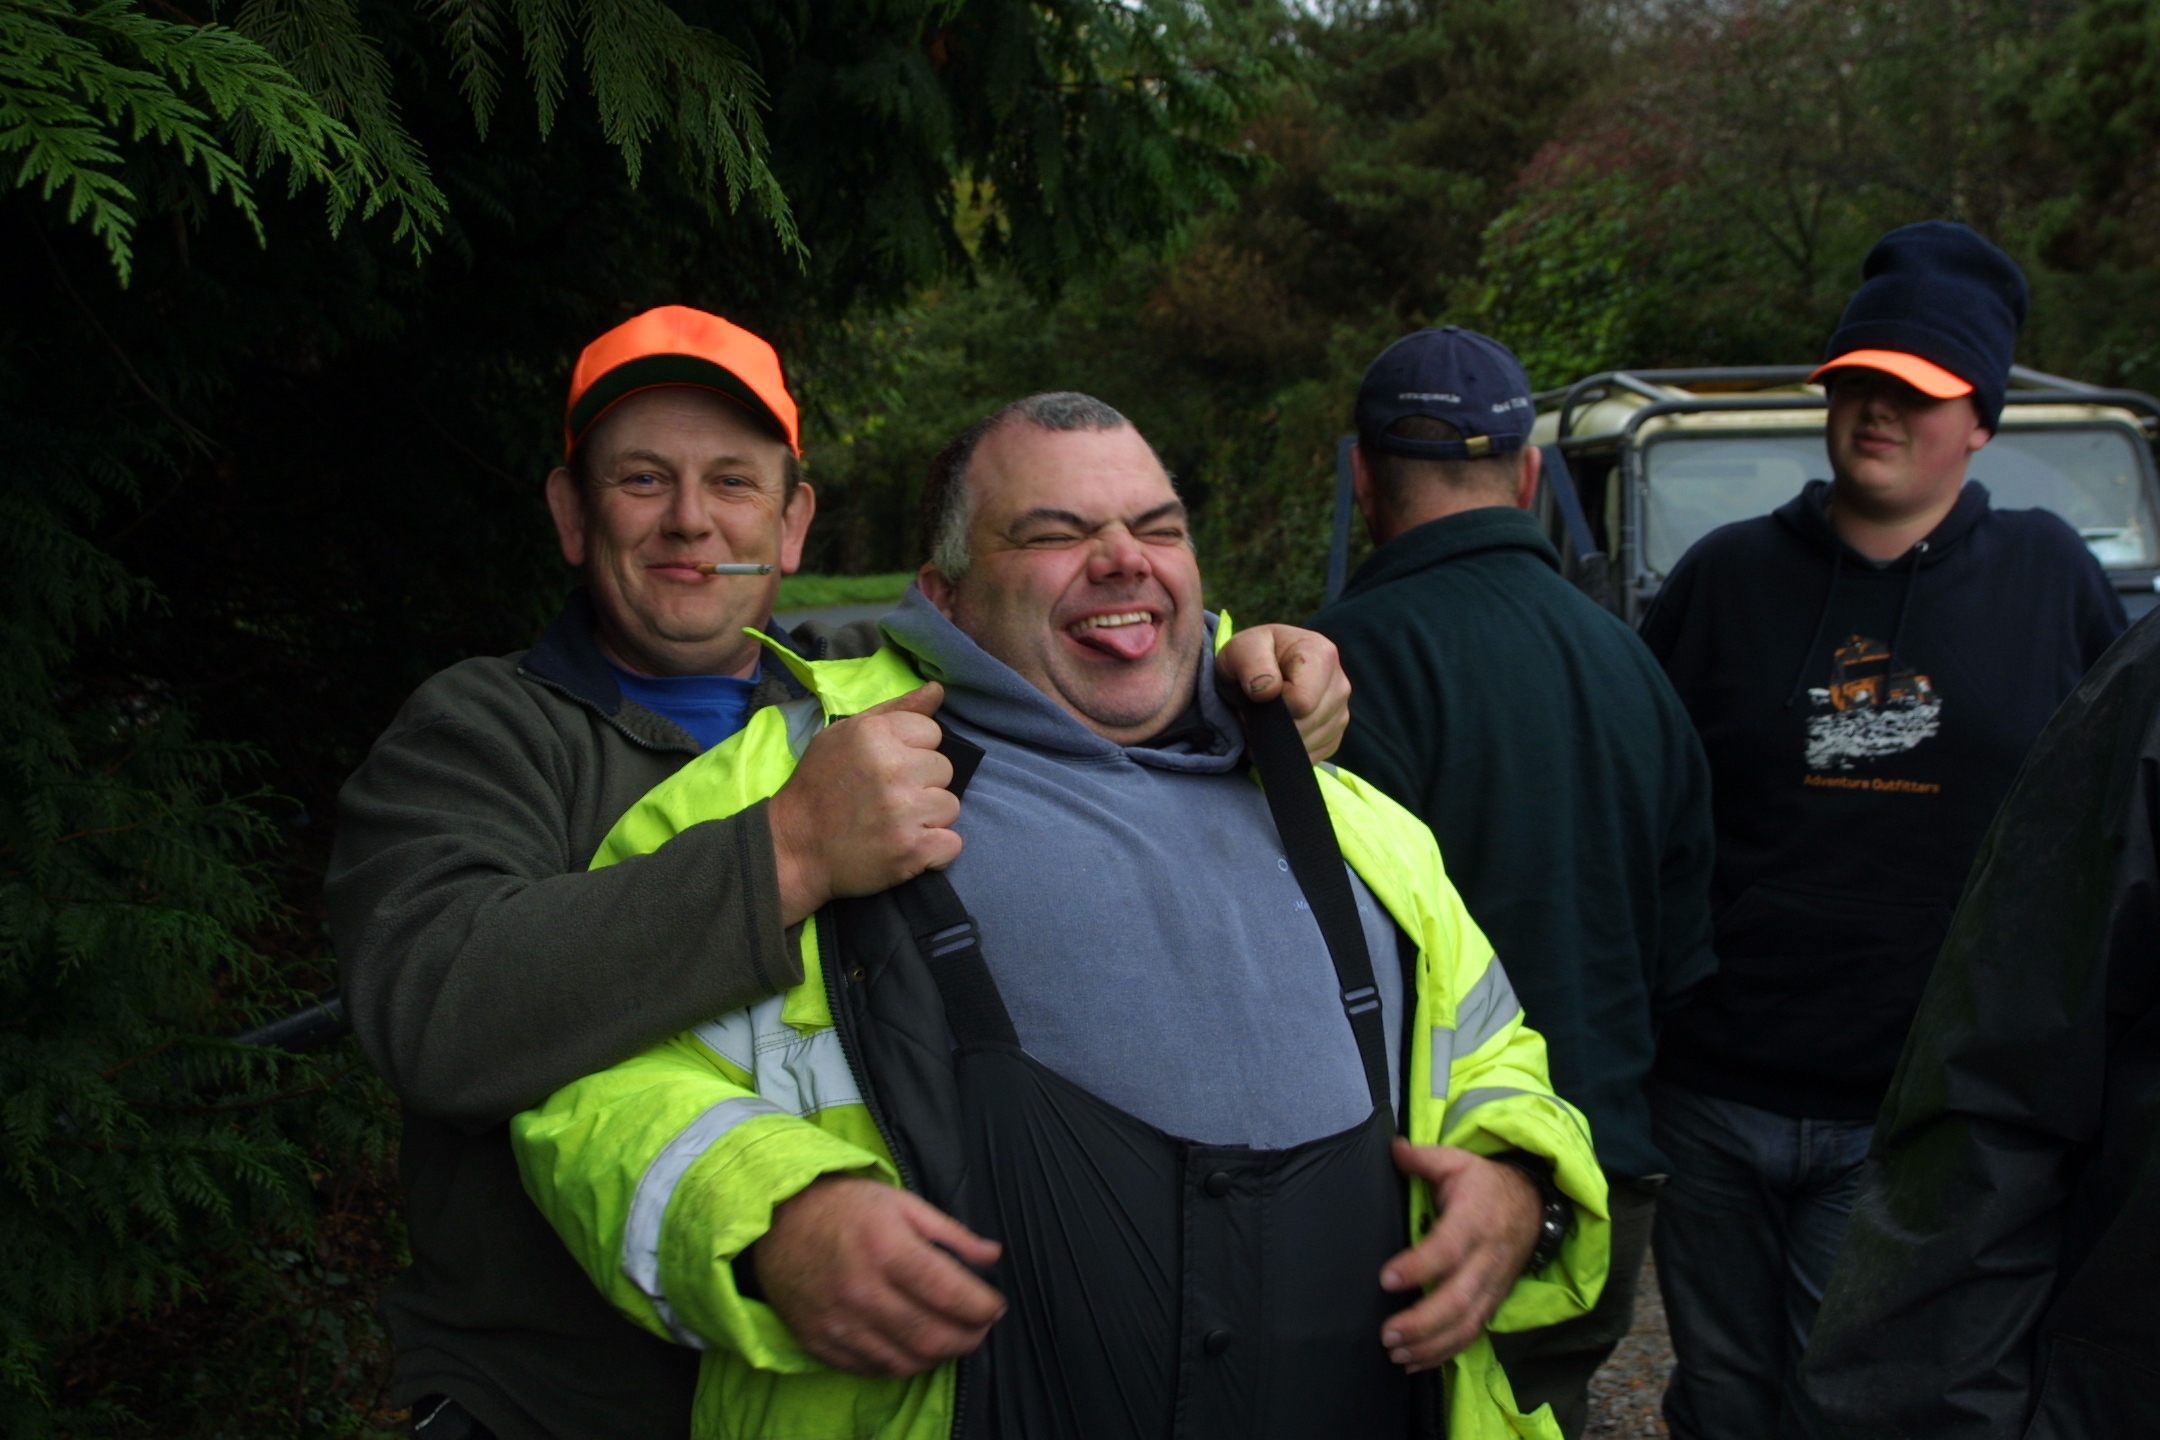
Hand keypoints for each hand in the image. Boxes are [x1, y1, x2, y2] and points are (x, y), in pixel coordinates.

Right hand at [753, 1175, 1005, 1375]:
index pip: (950, 1294)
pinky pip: (874, 1369)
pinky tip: (914, 1346)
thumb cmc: (847, 1207)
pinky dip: (903, 1364)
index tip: (996, 1305)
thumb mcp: (903, 1203)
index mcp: (887, 1248)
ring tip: (952, 1338)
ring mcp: (840, 1322)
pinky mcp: (821, 1342)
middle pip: (933, 1336)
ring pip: (907, 1361)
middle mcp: (862, 1290)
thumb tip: (994, 1256)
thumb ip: (952, 1233)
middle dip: (970, 1337)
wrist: (779, 1221)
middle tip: (981, 1326)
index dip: (983, 1306)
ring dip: (940, 1355)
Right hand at [768, 684, 961, 924]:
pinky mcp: (911, 850)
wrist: (793, 846)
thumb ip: (895, 710)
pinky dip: (933, 851)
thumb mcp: (844, 734)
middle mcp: (893, 768)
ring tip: (895, 823)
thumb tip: (937, 689)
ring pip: (950, 807)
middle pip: (945, 769)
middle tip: (889, 798)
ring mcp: (904, 812)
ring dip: (929, 818)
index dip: (914, 751)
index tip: (890, 769)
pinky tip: (905, 846)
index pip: (933, 732)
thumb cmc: (819, 786)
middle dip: (923, 784)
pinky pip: (952, 845)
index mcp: (876, 734)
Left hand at [1217, 624, 1350, 761]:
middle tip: (1255, 711)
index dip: (1273, 707)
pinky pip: (1312, 756)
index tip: (1256, 696)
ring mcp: (1341, 711)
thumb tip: (1267, 691)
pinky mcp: (1335, 734)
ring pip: (1308, 744)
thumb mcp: (1242, 648)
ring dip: (1279, 740)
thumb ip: (1252, 664)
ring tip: (1266, 718)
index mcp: (1323, 655)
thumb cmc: (1251, 654)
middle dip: (1275, 727)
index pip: (1302, 702)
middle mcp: (1340, 684)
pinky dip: (1289, 751)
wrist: (1257, 667)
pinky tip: (1278, 732)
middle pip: (1307, 726)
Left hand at [1378, 1140, 1542, 1371]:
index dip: (1418, 1267)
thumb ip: (1423, 1157)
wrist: (1535, 1203)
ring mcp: (1493, 1285)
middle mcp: (1487, 1258)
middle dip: (1422, 1322)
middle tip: (1387, 1334)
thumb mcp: (1458, 1161)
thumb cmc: (1486, 1184)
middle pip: (1458, 1299)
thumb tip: (1392, 1148)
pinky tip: (1415, 1362)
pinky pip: (1472, 1334)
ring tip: (1396, 1354)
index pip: (1447, 1248)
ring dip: (1431, 1345)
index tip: (1386, 1279)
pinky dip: (1444, 1352)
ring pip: (1467, 1324)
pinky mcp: (1493, 1301)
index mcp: (1474, 1220)